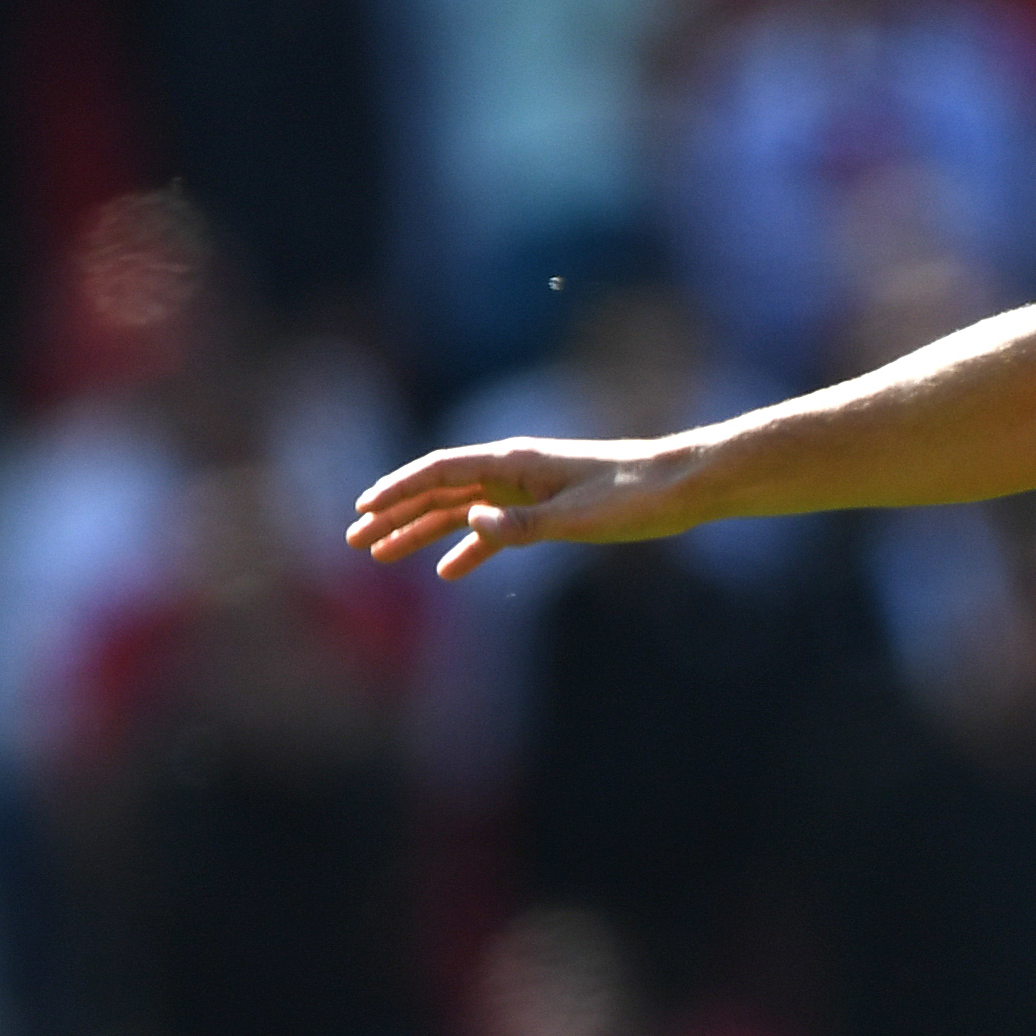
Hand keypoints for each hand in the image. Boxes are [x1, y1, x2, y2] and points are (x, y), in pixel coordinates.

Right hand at [346, 437, 704, 579]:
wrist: (681, 487)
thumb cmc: (634, 495)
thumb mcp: (579, 516)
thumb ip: (523, 524)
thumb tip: (472, 525)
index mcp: (513, 462)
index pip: (439, 471)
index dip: (397, 489)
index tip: (362, 509)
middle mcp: (513, 470)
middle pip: (438, 491)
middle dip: (394, 514)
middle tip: (353, 540)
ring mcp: (527, 490)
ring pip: (460, 511)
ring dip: (420, 532)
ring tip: (381, 555)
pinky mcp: (547, 510)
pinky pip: (495, 530)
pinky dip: (468, 550)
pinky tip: (447, 573)